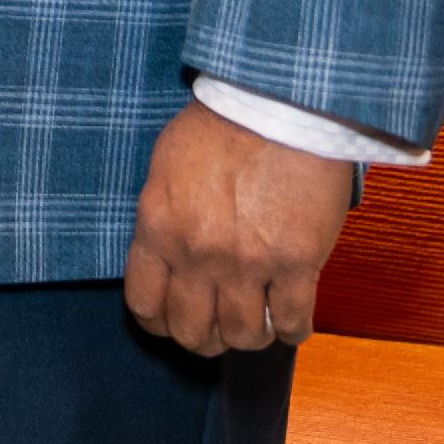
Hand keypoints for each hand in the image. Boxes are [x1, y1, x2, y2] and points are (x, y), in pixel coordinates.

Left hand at [124, 99, 356, 357]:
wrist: (279, 105)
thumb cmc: (222, 126)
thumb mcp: (167, 169)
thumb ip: (163, 219)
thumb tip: (166, 255)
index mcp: (158, 227)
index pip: (145, 304)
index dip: (160, 323)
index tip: (173, 321)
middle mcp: (197, 253)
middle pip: (191, 330)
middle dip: (203, 338)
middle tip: (217, 328)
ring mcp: (248, 262)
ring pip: (241, 335)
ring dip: (248, 337)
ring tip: (255, 323)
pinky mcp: (297, 263)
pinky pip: (290, 322)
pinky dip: (289, 330)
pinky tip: (289, 321)